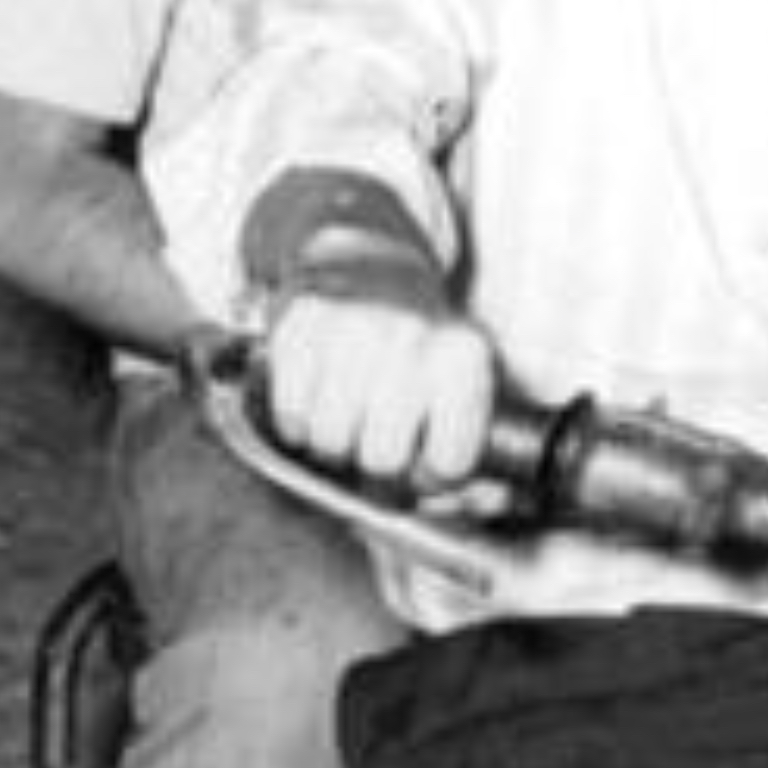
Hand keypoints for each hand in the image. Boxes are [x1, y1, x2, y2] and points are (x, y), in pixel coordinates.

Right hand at [265, 291, 495, 492]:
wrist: (368, 264)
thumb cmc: (419, 345)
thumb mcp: (464, 385)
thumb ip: (473, 455)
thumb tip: (478, 504)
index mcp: (464, 356)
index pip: (448, 461)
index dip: (432, 477)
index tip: (425, 459)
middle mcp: (412, 335)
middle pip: (381, 459)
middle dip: (377, 466)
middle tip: (378, 443)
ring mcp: (353, 325)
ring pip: (329, 442)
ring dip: (334, 445)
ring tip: (349, 419)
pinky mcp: (301, 322)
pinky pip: (288, 416)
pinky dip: (298, 423)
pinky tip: (318, 398)